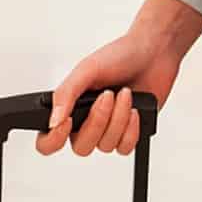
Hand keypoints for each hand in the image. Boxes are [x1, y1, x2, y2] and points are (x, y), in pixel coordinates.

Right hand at [35, 0, 201, 158]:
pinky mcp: (129, 134)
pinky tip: (135, 109)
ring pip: (106, 146)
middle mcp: (87, 121)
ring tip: (125, 94)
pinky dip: (132, 129)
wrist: (153, 53)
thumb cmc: (120, 56)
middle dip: (98, 121)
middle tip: (108, 95)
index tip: (69, 122)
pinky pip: (124, 148)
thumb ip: (66, 94)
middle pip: (81, 147)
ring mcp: (108, 129)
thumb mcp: (87, 69)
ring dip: (118, 119)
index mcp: (70, 106)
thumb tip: (53, 121)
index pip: (48, 140)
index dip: (53, 139)